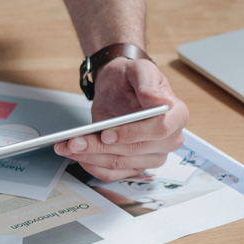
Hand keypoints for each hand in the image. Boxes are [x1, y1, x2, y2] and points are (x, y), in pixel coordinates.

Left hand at [56, 57, 188, 181]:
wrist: (117, 86)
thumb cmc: (131, 78)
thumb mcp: (139, 70)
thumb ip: (148, 84)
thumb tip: (160, 102)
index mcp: (176, 115)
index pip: (159, 130)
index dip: (132, 134)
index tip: (106, 133)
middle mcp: (169, 140)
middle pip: (134, 151)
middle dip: (100, 147)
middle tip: (74, 141)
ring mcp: (152, 156)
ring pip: (120, 163)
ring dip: (91, 157)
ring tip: (67, 146)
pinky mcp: (134, 166)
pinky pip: (113, 173)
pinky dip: (92, 166)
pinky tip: (76, 156)